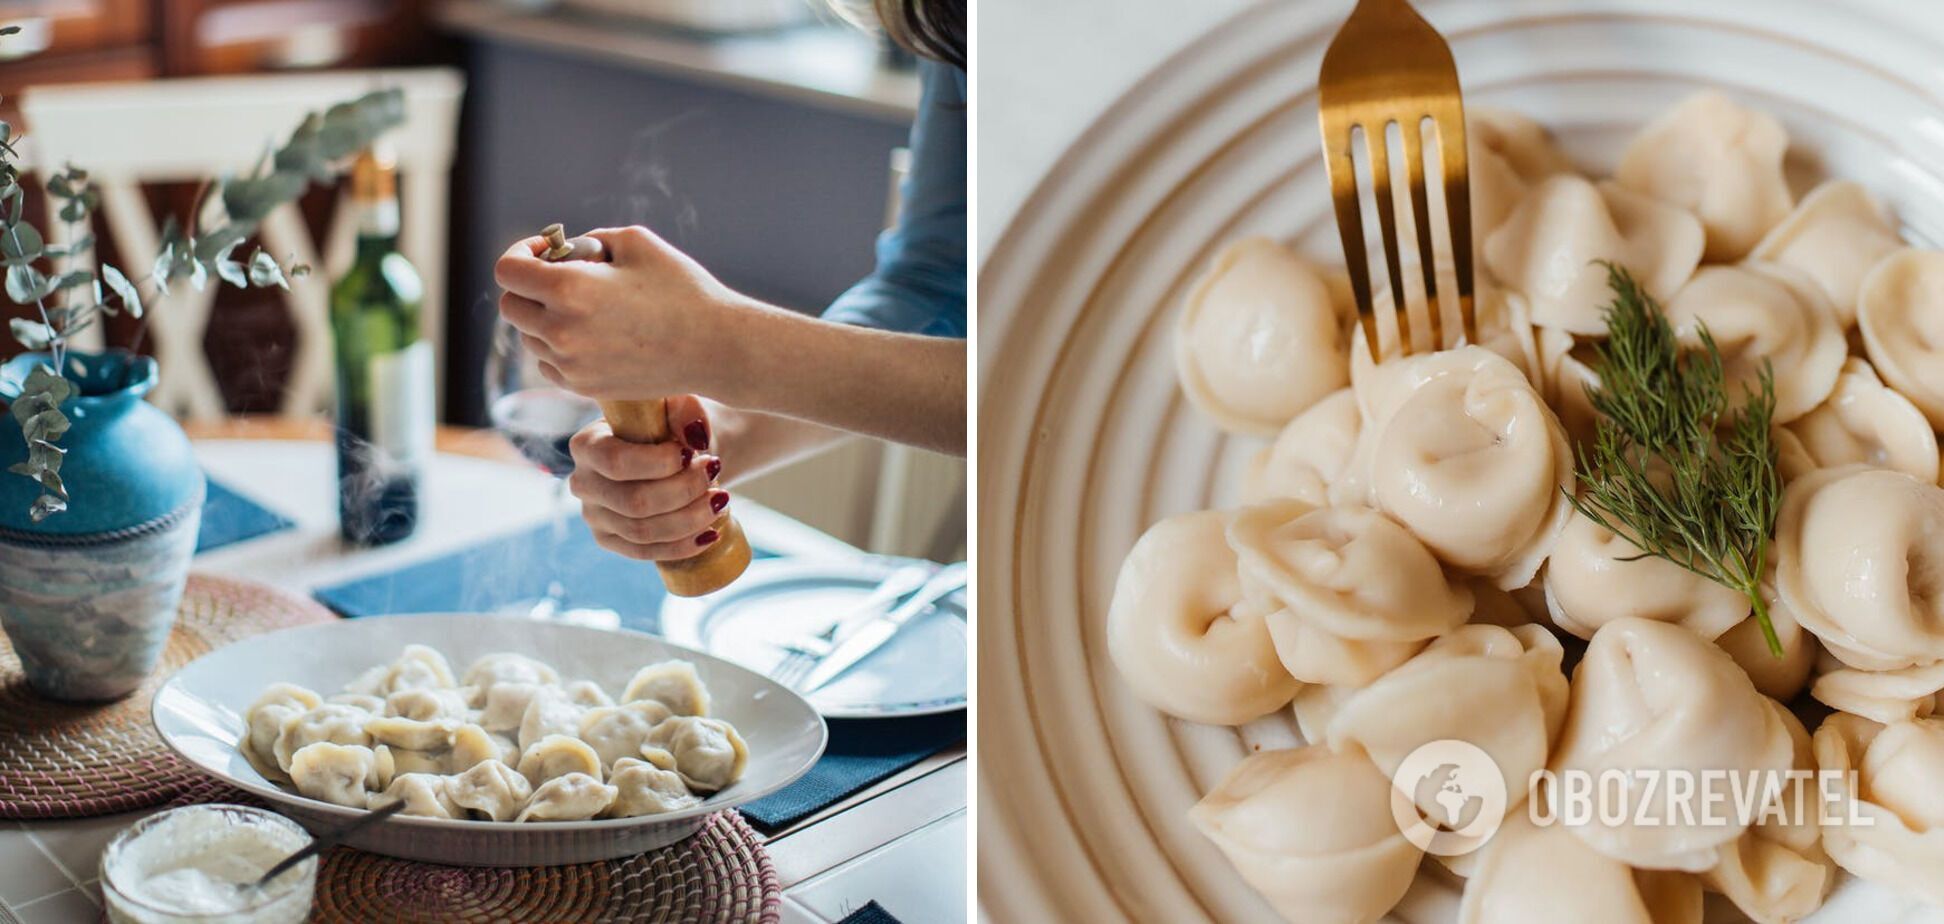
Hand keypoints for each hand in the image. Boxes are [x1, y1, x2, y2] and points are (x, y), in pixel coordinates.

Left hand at [494, 226, 750, 399]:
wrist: (716, 348)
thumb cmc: (682, 289)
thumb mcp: (636, 242)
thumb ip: (589, 240)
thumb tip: (565, 254)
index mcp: (569, 289)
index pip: (508, 270)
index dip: (522, 254)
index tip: (547, 252)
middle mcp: (561, 330)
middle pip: (511, 306)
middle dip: (530, 287)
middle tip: (565, 278)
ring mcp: (570, 365)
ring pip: (529, 337)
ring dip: (545, 318)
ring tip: (588, 308)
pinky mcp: (584, 387)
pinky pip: (549, 363)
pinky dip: (560, 347)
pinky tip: (594, 334)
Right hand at [568, 394, 732, 561]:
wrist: (684, 453)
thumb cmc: (676, 425)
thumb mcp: (681, 406)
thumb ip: (685, 410)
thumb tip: (693, 435)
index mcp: (587, 443)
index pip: (616, 461)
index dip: (659, 463)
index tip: (694, 453)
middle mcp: (582, 482)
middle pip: (633, 501)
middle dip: (683, 490)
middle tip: (714, 471)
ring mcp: (594, 516)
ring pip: (643, 531)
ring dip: (690, 519)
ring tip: (719, 499)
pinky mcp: (611, 540)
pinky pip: (645, 552)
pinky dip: (683, 546)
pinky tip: (711, 532)